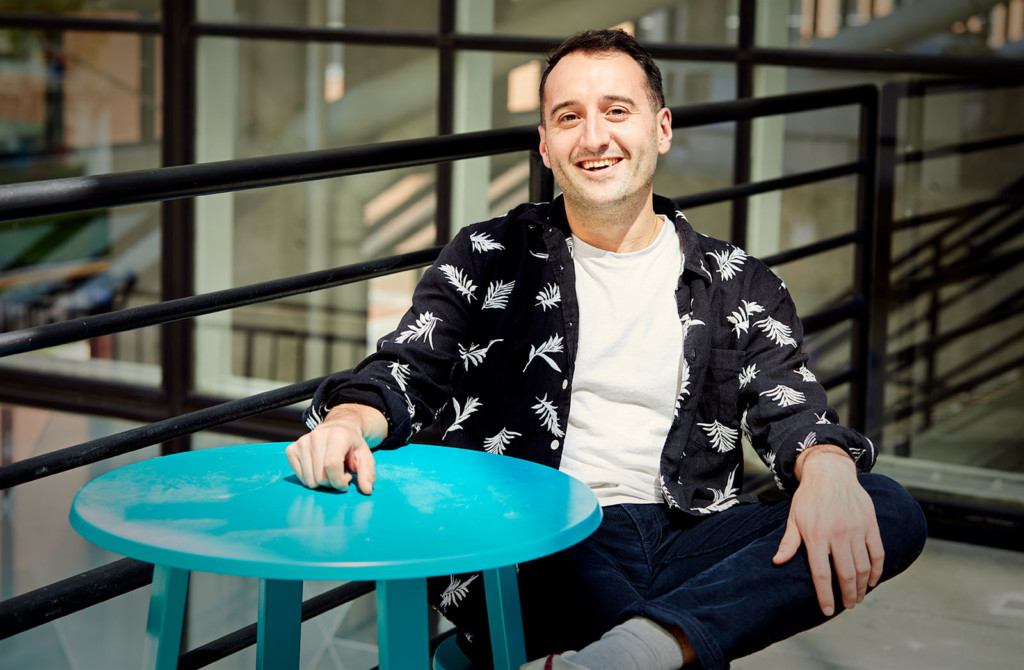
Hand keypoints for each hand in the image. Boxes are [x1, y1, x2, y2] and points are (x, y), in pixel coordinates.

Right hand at [285, 404, 386, 493]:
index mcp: (337, 434)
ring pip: (309, 480)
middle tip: (340, 473)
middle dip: (332, 482)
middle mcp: (317, 435)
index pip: (331, 465)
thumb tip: (366, 490)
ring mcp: (302, 442)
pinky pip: (299, 477)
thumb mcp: (365, 457)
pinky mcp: (291, 449)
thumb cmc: (352, 446)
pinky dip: (310, 479)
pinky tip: (319, 469)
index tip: (347, 482)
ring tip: (330, 471)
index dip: (339, 481)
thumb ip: (367, 474)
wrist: (338, 429)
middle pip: (320, 476)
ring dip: (322, 482)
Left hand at [772, 445, 883, 616]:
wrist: (830, 473)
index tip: (828, 610)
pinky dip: (877, 570)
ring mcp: (856, 529)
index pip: (822, 573)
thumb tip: (777, 562)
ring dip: (862, 586)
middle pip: (846, 574)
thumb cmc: (809, 498)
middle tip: (847, 606)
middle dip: (848, 595)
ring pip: (863, 566)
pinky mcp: (870, 524)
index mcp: (816, 535)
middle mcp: (837, 534)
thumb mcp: (794, 518)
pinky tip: (872, 580)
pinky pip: (877, 552)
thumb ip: (789, 542)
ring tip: (858, 597)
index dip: (825, 595)